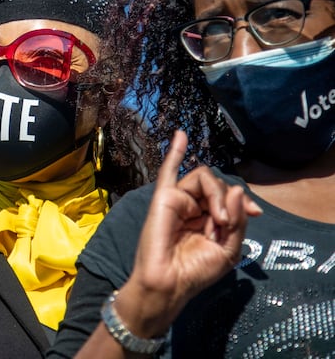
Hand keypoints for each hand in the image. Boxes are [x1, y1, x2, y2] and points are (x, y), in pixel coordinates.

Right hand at [115, 131, 262, 336]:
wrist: (170, 284)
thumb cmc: (196, 272)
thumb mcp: (229, 249)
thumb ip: (237, 220)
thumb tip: (236, 190)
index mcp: (208, 219)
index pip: (228, 196)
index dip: (243, 201)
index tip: (256, 212)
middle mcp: (193, 207)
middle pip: (216, 185)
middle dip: (227, 200)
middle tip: (225, 224)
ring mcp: (178, 201)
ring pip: (202, 178)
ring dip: (215, 194)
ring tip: (216, 221)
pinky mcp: (163, 199)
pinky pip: (168, 171)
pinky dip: (175, 152)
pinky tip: (181, 134)